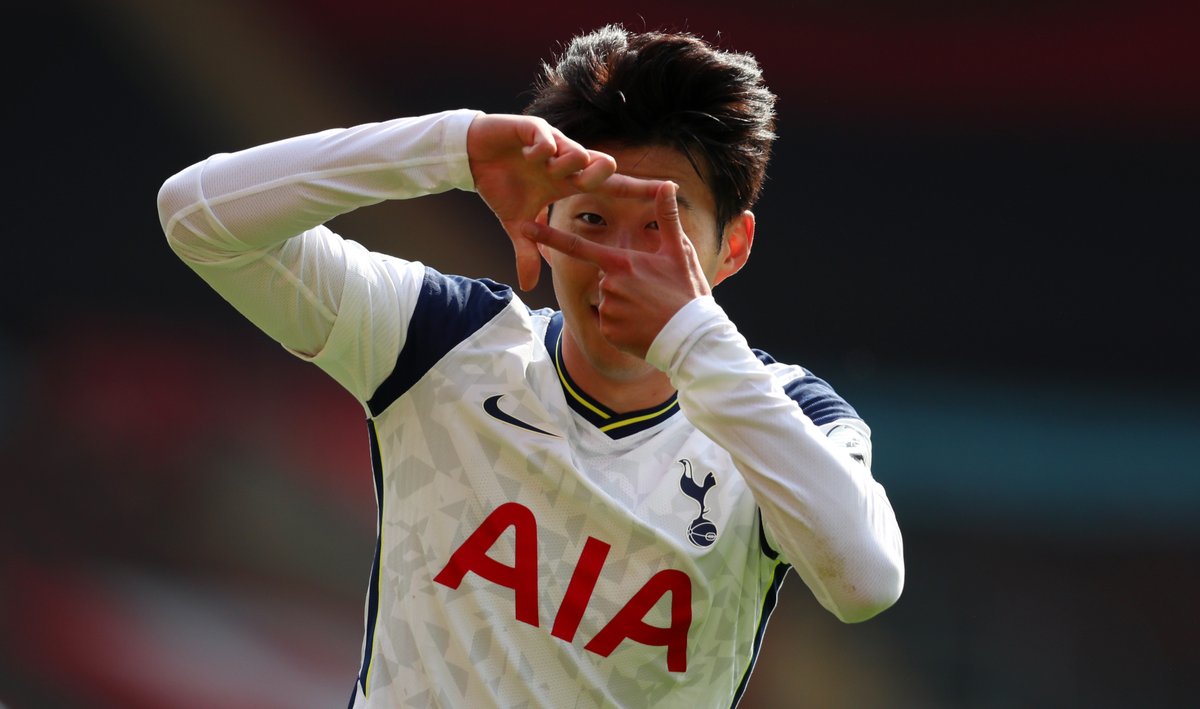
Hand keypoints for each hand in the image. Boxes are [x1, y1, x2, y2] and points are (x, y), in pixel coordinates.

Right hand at [467, 113, 662, 289]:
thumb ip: (528, 251)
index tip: (668, 190)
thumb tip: (528, 286)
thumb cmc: (500, 186)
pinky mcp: (531, 129)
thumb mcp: (515, 224)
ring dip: (566, 162)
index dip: (638, 189)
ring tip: (545, 168)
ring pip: (577, 151)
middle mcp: (567, 161)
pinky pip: (547, 137)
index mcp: (569, 182)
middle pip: (600, 165)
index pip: (612, 186)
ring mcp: (551, 144)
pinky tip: (534, 156)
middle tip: (581, 183)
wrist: (472, 157)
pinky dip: (544, 147)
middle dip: (598, 174)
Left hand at [520, 182, 711, 357]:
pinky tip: (643, 327)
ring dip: (624, 305)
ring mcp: (607, 310)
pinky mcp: (608, 332)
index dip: (549, 236)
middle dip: (623, 285)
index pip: (578, 246)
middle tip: (651, 294)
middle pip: (603, 279)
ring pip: (607, 302)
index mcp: (621, 262)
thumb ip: (667, 218)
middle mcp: (608, 285)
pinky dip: (623, 326)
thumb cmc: (686, 292)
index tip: (525, 227)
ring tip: (650, 311)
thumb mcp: (679, 252)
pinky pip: (609, 324)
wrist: (692, 338)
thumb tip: (668, 185)